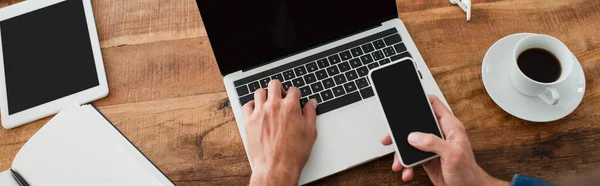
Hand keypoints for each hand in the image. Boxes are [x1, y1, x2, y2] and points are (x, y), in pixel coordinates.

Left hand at [244, 80, 317, 185]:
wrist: (277, 167)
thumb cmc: (294, 153)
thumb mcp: (310, 132)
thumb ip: (311, 114)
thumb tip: (311, 104)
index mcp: (290, 107)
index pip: (293, 89)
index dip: (295, 94)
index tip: (294, 98)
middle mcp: (274, 106)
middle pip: (274, 84)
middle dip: (279, 88)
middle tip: (280, 96)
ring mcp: (260, 112)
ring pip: (259, 92)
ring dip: (265, 95)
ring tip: (268, 102)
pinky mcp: (249, 121)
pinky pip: (247, 105)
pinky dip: (251, 105)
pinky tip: (256, 110)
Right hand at [381, 95, 508, 185]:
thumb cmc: (467, 172)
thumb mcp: (452, 154)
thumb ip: (433, 142)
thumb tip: (414, 136)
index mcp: (450, 127)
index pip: (434, 105)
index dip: (421, 100)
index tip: (407, 101)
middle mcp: (440, 134)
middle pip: (416, 124)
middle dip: (401, 132)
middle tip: (390, 137)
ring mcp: (432, 146)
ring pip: (410, 142)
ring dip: (401, 153)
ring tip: (398, 163)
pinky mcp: (426, 158)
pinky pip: (411, 157)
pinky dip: (406, 165)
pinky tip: (407, 171)